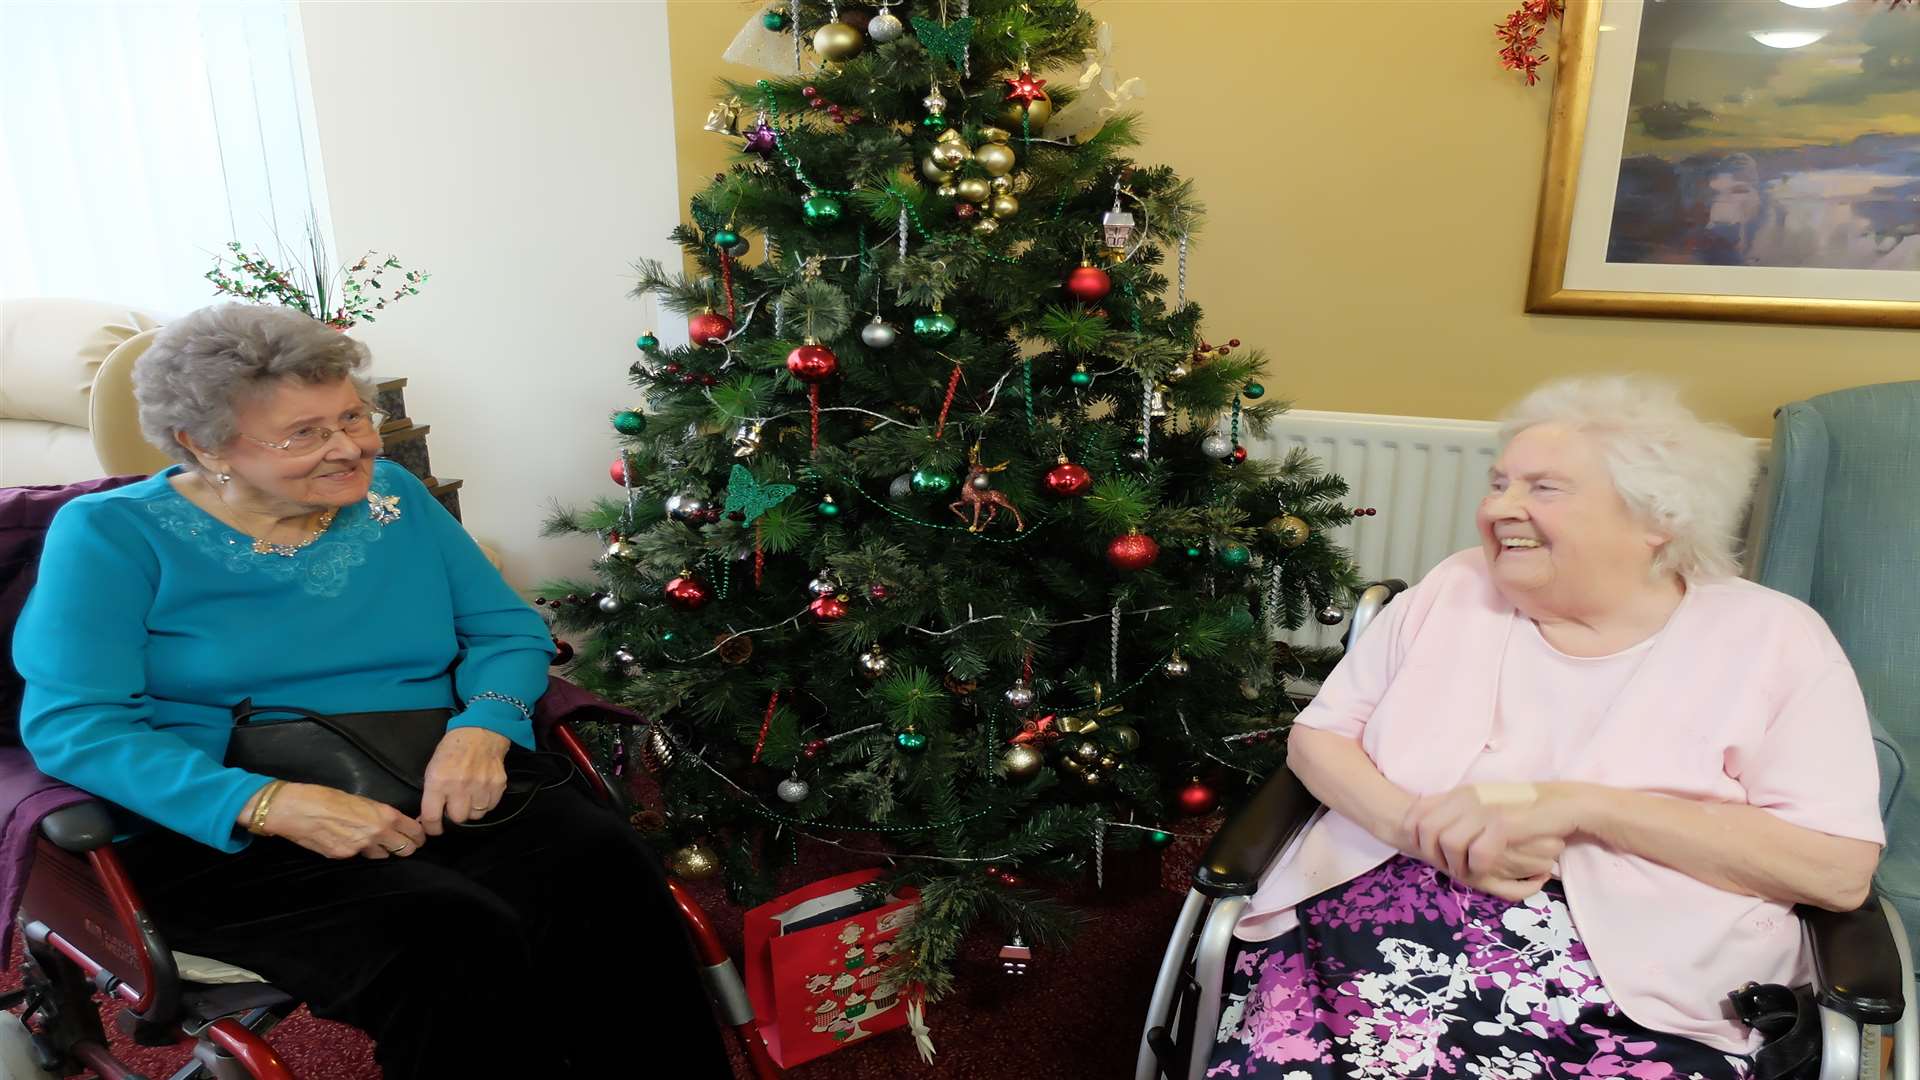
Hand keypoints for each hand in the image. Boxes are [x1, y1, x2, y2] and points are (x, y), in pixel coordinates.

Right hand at [255, 783, 427, 859]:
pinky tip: (351, 841)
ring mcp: (359, 849)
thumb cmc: (324, 795)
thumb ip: (376, 812)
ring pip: (383, 856)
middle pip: (405, 850)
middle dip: (407, 846)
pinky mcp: (342, 857)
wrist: (294, 809)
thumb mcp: (358, 798)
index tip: (419, 835)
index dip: (419, 834)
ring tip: (375, 841)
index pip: (413, 831)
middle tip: (403, 842)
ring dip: (383, 850)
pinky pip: (359, 856)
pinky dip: (360, 851)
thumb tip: (387, 820)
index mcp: (383, 816)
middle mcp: (376, 834)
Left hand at [419, 727, 510, 834]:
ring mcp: (481, 786)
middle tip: (454, 805)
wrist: (481, 731)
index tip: (433, 829)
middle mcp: (460, 786)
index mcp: (439, 781)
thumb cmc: (453, 748)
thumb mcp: (433, 767)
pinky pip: (490, 807)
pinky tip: (481, 792)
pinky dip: (485, 804)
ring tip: (469, 797)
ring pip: (475, 815)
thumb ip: (431, 792)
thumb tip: (426, 817)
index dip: (431, 827)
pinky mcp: (497, 785)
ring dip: (471, 809)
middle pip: (458, 818)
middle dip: (454, 815)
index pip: (432, 816)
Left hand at [1402, 783, 1585, 884]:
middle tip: (1448, 868)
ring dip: (1455, 864)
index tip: (1423, 851)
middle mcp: (1468, 798)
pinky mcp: (1504, 824)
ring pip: (1449, 843)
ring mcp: (1485, 810)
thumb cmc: (1525, 808)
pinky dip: (1478, 868)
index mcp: (1460, 793)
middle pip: (1427, 830)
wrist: (1565, 804)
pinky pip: (1478, 853)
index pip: (1417, 812)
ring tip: (1469, 872)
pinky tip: (1486, 871)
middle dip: (1431, 854)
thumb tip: (1428, 826)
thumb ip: (1459, 812)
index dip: (1411, 835)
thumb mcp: (1484, 804)